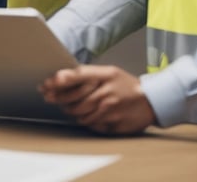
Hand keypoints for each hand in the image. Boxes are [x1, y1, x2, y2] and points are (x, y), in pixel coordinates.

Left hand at [39, 65, 155, 134]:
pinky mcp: (112, 124)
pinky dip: (84, 120)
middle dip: (58, 98)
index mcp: (106, 75)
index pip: (78, 76)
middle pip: (75, 98)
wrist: (151, 101)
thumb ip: (88, 74)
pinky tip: (86, 115)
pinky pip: (90, 124)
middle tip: (49, 96)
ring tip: (67, 106)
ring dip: (70, 111)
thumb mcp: (109, 72)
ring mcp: (110, 110)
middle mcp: (107, 92)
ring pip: (80, 114)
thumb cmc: (126, 85)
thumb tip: (62, 77)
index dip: (59, 80)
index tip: (46, 83)